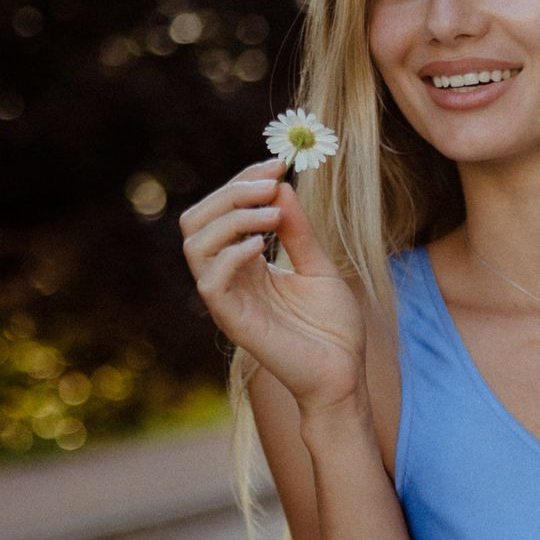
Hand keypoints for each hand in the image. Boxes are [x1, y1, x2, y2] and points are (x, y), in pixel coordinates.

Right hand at [179, 160, 364, 411]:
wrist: (344, 374)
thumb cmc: (333, 327)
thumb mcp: (319, 266)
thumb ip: (298, 230)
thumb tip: (281, 187)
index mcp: (244, 262)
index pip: (221, 210)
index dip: (243, 182)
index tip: (279, 164)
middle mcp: (229, 276)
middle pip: (197, 220)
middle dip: (231, 192)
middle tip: (271, 181)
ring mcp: (227, 299)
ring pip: (195, 245)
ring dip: (231, 219)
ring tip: (272, 215)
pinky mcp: (233, 320)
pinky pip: (210, 281)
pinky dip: (231, 255)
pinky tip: (263, 246)